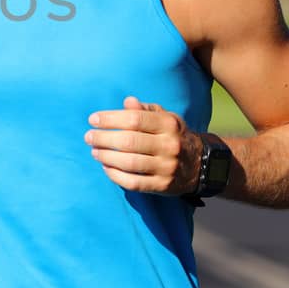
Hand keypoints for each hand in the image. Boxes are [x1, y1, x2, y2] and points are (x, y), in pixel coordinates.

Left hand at [84, 96, 202, 197]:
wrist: (200, 164)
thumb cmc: (173, 136)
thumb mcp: (165, 118)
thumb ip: (145, 110)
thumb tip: (127, 101)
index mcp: (169, 124)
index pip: (134, 119)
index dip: (110, 119)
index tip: (93, 119)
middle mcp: (169, 145)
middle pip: (129, 141)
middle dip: (103, 138)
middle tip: (88, 137)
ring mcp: (167, 167)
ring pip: (129, 163)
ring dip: (106, 157)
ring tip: (94, 152)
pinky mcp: (163, 185)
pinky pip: (133, 183)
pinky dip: (115, 176)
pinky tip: (106, 167)